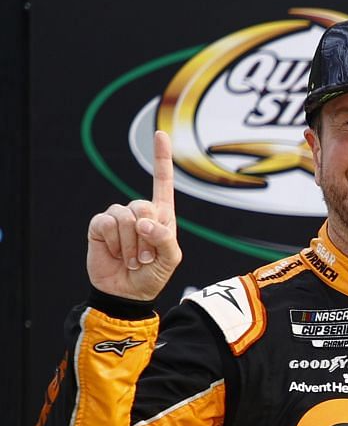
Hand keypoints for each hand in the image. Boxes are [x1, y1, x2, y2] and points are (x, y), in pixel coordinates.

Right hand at [87, 130, 181, 301]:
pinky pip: (106, 223)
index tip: (159, 133)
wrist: (126, 293)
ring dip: (130, 244)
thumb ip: (165, 239)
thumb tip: (145, 222)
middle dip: (146, 237)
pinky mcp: (100, 225)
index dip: (161, 158)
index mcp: (162, 216)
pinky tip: (114, 253)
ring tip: (132, 259)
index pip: (162, 182)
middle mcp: (139, 212)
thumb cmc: (152, 276)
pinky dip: (113, 242)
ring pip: (125, 217)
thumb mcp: (170, 260)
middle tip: (145, 257)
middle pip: (143, 205)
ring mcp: (118, 217)